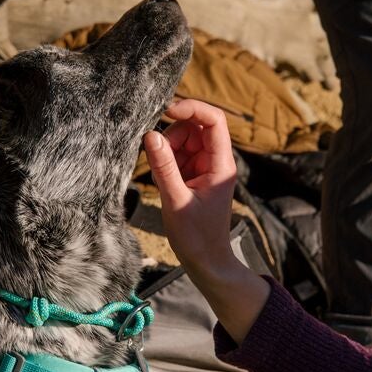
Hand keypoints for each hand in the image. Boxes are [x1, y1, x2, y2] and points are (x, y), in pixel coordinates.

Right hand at [143, 98, 270, 343]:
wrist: (206, 262)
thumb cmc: (197, 237)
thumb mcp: (176, 201)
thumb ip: (163, 167)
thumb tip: (150, 135)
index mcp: (221, 165)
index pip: (214, 120)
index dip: (193, 109)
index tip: (168, 111)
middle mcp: (216, 162)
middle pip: (195, 127)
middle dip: (172, 136)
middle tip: (158, 159)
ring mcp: (205, 168)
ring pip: (183, 141)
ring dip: (167, 151)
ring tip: (162, 179)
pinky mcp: (193, 176)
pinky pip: (177, 156)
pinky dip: (165, 163)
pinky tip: (163, 184)